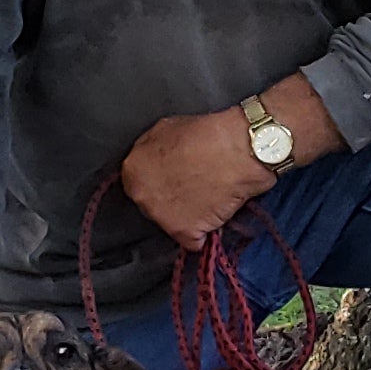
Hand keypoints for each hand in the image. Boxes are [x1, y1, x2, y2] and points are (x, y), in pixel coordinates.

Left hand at [120, 103, 288, 247]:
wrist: (238, 151)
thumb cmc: (207, 135)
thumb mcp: (166, 128)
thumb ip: (151, 149)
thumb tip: (153, 161)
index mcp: (133, 171)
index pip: (138, 184)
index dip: (158, 181)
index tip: (173, 178)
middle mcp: (142, 197)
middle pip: (152, 205)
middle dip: (169, 199)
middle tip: (192, 186)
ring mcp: (162, 218)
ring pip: (171, 224)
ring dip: (187, 216)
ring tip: (206, 197)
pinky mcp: (185, 233)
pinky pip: (192, 241)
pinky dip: (203, 233)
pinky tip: (214, 214)